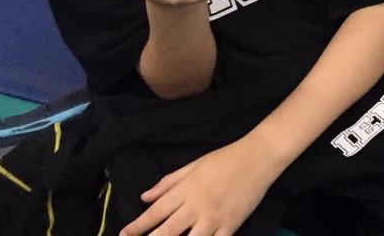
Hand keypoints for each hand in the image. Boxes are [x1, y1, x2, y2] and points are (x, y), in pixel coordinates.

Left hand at [120, 138, 279, 235]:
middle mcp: (197, 205)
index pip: (156, 211)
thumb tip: (144, 197)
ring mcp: (214, 217)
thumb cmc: (226, 158)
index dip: (138, 225)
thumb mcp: (194, 165)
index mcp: (187, 189)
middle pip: (167, 231)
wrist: (260, 156)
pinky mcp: (231, 225)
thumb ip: (168, 182)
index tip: (124, 234)